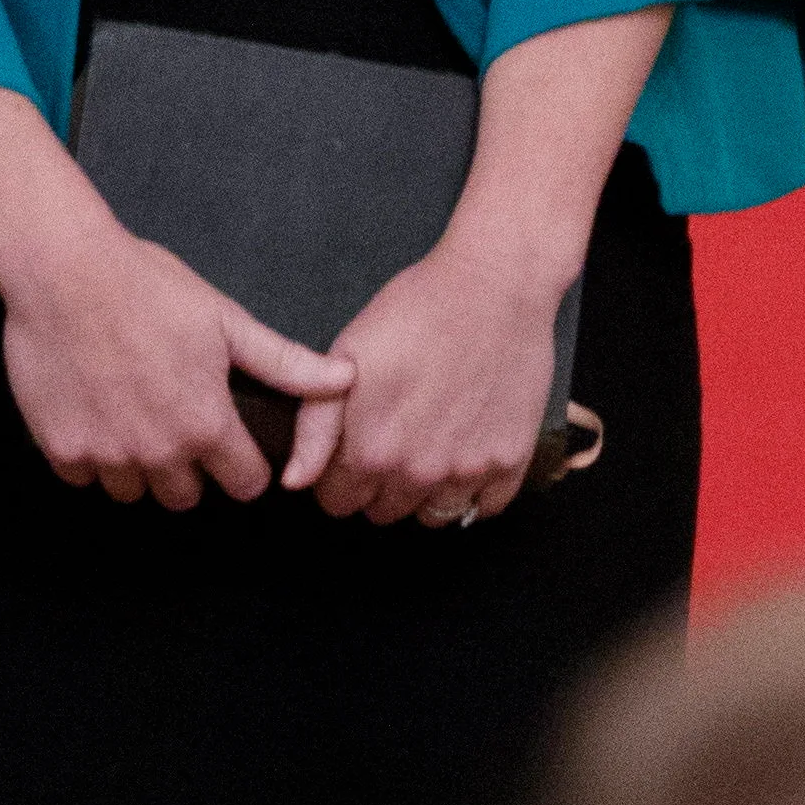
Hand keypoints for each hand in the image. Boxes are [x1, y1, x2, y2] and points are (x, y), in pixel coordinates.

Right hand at [0, 223, 354, 510]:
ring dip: (138, 466)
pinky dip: (91, 455)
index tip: (230, 442)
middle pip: (186, 497)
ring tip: (133, 415)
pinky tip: (95, 412)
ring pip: (134, 491)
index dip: (243, 463)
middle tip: (176, 421)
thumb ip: (286, 363)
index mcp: (206, 424)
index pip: (245, 485)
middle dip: (188, 468)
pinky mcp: (62, 450)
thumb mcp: (225, 321)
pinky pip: (85, 477)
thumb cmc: (147, 288)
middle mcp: (159, 452)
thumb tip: (347, 379)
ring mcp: (107, 455)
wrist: (63, 271)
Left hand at [288, 233, 563, 525]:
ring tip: (431, 441)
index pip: (338, 502)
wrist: (493, 288)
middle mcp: (417, 473)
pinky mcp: (509, 463)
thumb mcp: (346, 357)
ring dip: (426, 491)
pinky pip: (485, 508)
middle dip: (381, 483)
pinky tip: (467, 447)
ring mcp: (467, 472)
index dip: (340, 475)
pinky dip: (475, 488)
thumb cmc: (417, 311)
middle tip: (395, 434)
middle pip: (384, 512)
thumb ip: (315, 426)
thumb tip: (296, 482)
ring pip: (433, 516)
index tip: (354, 447)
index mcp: (369, 450)